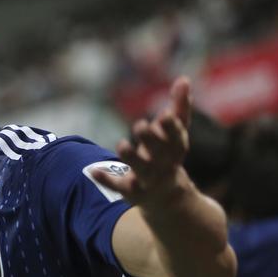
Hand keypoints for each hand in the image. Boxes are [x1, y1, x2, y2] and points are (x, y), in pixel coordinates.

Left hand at [92, 76, 193, 205]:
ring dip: (131, 158)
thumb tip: (184, 79)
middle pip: (159, 153)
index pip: (177, 138)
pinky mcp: (132, 192)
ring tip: (121, 145)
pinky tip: (93, 172)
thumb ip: (179, 107)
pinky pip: (118, 187)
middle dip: (151, 140)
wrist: (167, 197)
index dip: (171, 128)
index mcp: (175, 149)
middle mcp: (164, 165)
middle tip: (140, 125)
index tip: (165, 114)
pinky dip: (106, 180)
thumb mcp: (176, 133)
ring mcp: (148, 180)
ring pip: (141, 170)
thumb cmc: (168, 155)